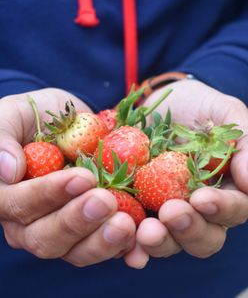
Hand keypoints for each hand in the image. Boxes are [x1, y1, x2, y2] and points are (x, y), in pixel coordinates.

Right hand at [0, 88, 135, 266]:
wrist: (72, 124)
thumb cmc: (37, 119)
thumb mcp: (14, 116)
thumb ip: (3, 138)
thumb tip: (8, 170)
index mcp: (10, 197)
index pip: (21, 205)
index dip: (49, 194)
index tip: (81, 177)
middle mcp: (33, 223)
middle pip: (47, 238)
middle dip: (77, 221)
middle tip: (105, 200)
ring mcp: (65, 231)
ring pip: (77, 251)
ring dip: (102, 241)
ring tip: (126, 224)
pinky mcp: (93, 231)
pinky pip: (106, 249)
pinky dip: (124, 249)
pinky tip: (140, 244)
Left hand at [124, 79, 247, 267]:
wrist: (157, 104)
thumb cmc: (197, 107)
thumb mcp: (225, 114)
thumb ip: (245, 143)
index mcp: (225, 189)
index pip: (233, 209)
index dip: (222, 209)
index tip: (203, 199)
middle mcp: (197, 208)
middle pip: (203, 237)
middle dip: (189, 230)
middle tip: (171, 213)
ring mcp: (166, 209)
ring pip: (170, 241)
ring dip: (159, 242)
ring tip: (146, 232)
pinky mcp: (138, 207)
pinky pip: (136, 233)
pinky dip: (132, 245)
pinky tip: (128, 251)